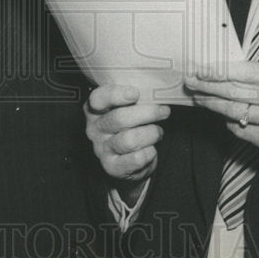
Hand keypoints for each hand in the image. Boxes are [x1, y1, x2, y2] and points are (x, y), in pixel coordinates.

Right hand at [84, 85, 170, 205]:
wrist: (127, 160)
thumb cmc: (130, 126)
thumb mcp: (127, 108)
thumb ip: (134, 98)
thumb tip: (155, 90)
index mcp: (95, 109)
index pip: (98, 98)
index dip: (116, 95)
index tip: (136, 94)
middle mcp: (95, 128)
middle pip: (120, 118)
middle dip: (148, 113)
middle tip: (164, 111)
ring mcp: (102, 149)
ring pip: (130, 140)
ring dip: (151, 134)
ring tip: (158, 132)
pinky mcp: (112, 167)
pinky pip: (136, 159)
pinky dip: (149, 152)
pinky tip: (151, 149)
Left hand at [185, 61, 258, 164]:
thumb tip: (225, 70)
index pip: (243, 72)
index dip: (218, 71)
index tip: (200, 69)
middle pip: (233, 92)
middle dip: (207, 86)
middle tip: (190, 81)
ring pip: (232, 111)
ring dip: (211, 104)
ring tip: (198, 97)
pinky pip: (239, 129)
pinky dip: (228, 121)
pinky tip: (221, 114)